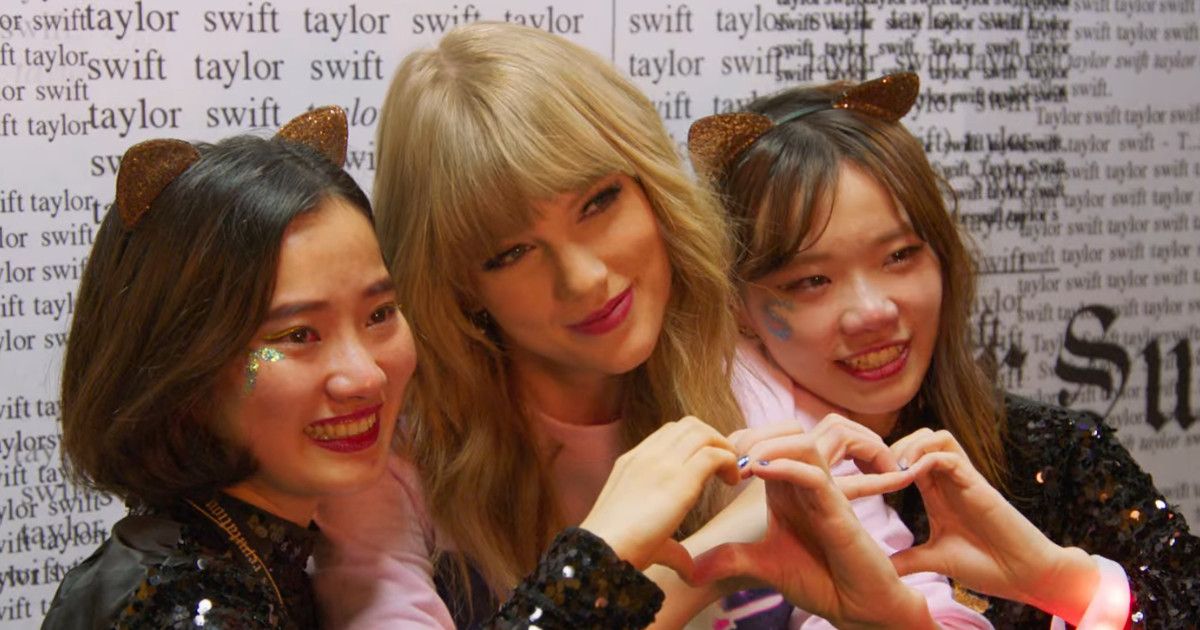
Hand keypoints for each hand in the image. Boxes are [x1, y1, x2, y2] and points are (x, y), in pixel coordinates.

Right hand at [580, 416, 740, 579]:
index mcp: (633, 462)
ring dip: (724, 448)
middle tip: (725, 467)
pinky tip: (732, 482)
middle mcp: (647, 455)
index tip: (709, 466)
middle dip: (713, 439)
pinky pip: (713, 454)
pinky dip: (729, 462)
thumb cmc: (618, 550)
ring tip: (731, 474)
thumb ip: (671, 548)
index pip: (670, 433)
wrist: (601, 552)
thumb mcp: (644, 536)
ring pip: (703, 433)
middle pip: (689, 425)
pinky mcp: (680, 479)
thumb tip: (689, 569)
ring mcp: (662, 464)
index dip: (695, 443)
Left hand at [691, 415, 931, 628]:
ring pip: (804, 443)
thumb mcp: (761, 565)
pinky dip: (788, 467)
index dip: (738, 442)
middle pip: (787, 430)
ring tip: (744, 465)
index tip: (715, 466)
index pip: (766, 442)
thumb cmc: (817, 578)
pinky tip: (761, 475)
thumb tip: (688, 572)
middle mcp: (807, 482)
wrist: (854, 606)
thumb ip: (729, 560)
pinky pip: (816, 475)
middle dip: (754, 435)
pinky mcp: (839, 511)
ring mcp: (825, 493)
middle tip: (728, 461)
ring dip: (771, 445)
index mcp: (786, 487)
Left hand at [889, 428, 1100, 622]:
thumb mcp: (936, 560)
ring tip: (894, 472)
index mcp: (937, 493)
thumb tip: (879, 570)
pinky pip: (949, 456)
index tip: (866, 479)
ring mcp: (965, 480)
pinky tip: (910, 478)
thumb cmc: (987, 566)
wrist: (1025, 577)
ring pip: (936, 437)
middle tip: (878, 471)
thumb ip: (909, 559)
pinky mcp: (978, 485)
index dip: (885, 460)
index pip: (909, 457)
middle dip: (894, 446)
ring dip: (910, 447)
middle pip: (920, 437)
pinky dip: (926, 460)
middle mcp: (950, 481)